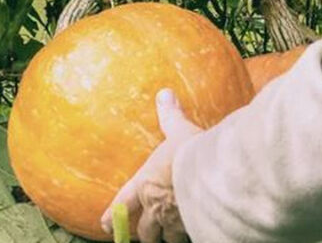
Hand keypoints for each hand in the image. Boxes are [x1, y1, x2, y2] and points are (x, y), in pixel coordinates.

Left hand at [100, 89, 201, 242]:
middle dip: (147, 233)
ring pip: (168, 239)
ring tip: (173, 237)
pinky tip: (197, 233)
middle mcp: (157, 207)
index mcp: (146, 183)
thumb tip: (164, 93)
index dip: (113, 215)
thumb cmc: (192, 152)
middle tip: (147, 234)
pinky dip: (192, 236)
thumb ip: (171, 116)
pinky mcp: (196, 229)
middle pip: (146, 230)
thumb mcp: (179, 131)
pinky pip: (191, 238)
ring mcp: (176, 222)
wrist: (216, 172)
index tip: (105, 225)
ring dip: (169, 238)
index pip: (123, 203)